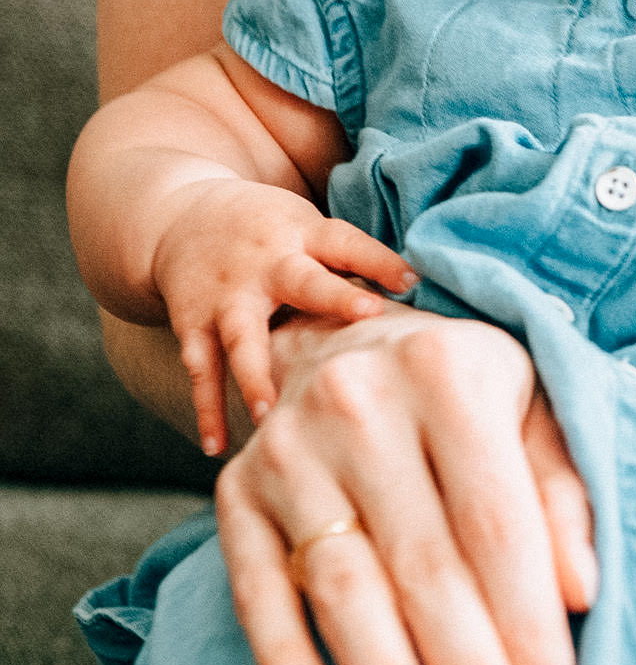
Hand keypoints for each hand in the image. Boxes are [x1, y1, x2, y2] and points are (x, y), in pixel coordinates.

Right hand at [151, 178, 415, 453]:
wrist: (178, 216)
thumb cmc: (271, 230)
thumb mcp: (308, 227)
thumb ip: (354, 260)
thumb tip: (426, 297)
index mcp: (303, 234)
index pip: (347, 243)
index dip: (380, 260)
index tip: (413, 280)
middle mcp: (265, 262)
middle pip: (301, 281)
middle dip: (333, 298)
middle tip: (365, 314)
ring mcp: (226, 296)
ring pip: (242, 338)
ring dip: (255, 377)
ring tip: (269, 417)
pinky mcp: (193, 323)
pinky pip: (201, 370)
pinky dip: (206, 409)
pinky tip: (217, 449)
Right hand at [213, 302, 596, 664]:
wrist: (346, 344)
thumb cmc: (469, 395)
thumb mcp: (534, 410)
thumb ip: (565, 492)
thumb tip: (583, 590)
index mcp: (447, 372)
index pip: (495, 523)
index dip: (528, 620)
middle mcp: (359, 402)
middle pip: (423, 565)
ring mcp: (287, 447)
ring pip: (344, 586)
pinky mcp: (235, 490)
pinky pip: (256, 588)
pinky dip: (285, 660)